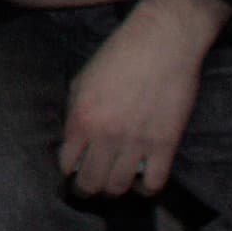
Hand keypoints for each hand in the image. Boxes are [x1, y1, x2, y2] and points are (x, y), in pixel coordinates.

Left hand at [59, 0, 231, 197]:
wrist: (162, 41)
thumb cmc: (118, 55)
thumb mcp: (82, 80)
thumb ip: (75, 113)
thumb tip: (73, 141)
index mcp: (81, 119)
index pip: (66, 165)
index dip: (68, 173)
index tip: (73, 173)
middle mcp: (106, 135)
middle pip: (91, 184)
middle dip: (88, 189)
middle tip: (91, 185)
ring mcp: (136, 142)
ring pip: (119, 188)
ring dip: (115, 188)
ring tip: (115, 181)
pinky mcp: (165, 143)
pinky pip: (153, 183)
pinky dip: (145, 188)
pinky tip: (141, 180)